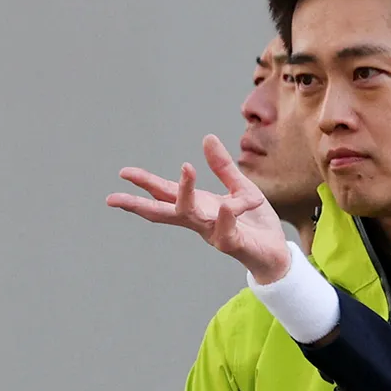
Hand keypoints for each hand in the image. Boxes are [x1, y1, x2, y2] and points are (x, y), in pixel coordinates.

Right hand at [106, 134, 290, 282]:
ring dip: (186, 194)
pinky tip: (225, 205)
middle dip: (139, 204)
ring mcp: (215, 233)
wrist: (276, 251)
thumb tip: (207, 138)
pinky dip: (225, 218)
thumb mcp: (241, 188)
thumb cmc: (254, 223)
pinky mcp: (235, 244)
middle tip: (113, 198)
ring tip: (186, 168)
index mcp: (200, 207)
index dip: (146, 183)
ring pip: (193, 217)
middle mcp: (201, 221)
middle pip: (165, 211)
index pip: (167, 194)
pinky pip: (227, 232)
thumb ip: (223, 167)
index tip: (124, 173)